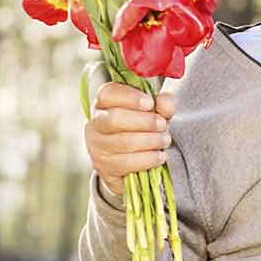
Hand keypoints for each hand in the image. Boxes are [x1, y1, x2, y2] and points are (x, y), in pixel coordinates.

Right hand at [84, 82, 175, 196]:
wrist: (133, 164)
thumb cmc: (143, 130)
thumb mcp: (156, 114)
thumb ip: (162, 104)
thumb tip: (164, 100)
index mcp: (105, 104)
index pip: (108, 94)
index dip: (129, 97)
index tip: (150, 103)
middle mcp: (95, 124)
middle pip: (114, 119)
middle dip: (145, 122)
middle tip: (163, 124)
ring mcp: (97, 146)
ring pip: (123, 142)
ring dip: (151, 140)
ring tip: (165, 140)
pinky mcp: (105, 167)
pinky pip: (127, 163)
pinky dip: (148, 159)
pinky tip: (160, 156)